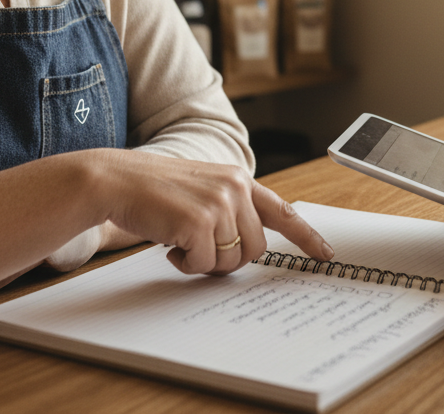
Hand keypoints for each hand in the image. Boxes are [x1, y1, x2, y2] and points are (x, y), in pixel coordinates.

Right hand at [98, 151, 332, 275]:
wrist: (117, 180)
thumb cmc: (154, 191)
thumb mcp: (202, 191)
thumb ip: (230, 211)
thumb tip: (247, 249)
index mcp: (239, 180)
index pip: (283, 211)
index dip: (306, 237)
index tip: (325, 254)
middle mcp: (235, 189)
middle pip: (256, 250)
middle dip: (229, 260)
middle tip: (200, 251)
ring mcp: (219, 204)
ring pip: (231, 261)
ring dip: (204, 262)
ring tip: (181, 241)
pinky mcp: (200, 222)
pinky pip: (204, 265)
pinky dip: (185, 264)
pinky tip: (169, 244)